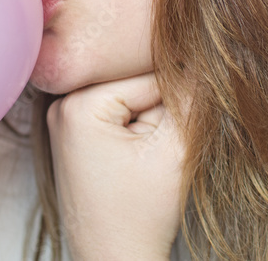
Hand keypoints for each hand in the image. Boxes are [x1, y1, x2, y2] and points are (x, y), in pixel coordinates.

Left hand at [47, 73, 186, 260]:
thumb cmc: (141, 215)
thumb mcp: (175, 150)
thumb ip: (192, 97)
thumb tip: (205, 52)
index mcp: (79, 103)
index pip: (150, 76)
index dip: (175, 105)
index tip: (167, 144)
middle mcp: (61, 102)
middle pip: (135, 83)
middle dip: (159, 111)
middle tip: (152, 156)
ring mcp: (62, 117)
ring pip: (129, 98)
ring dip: (148, 120)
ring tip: (141, 163)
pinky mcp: (71, 132)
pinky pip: (116, 112)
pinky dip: (133, 130)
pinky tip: (132, 162)